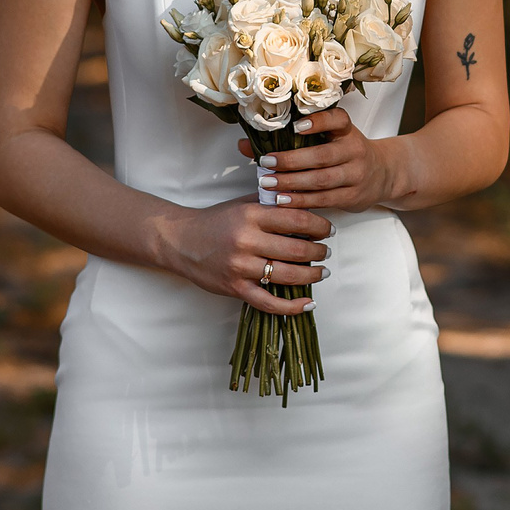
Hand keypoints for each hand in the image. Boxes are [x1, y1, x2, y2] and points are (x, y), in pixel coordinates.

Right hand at [152, 197, 332, 314]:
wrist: (181, 241)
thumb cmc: (216, 221)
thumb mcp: (244, 203)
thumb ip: (273, 203)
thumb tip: (309, 206)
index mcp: (251, 214)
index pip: (297, 219)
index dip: (320, 226)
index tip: (328, 230)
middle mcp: (247, 240)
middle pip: (297, 249)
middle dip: (319, 252)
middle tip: (326, 252)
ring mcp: (240, 267)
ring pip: (287, 275)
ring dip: (312, 275)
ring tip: (322, 271)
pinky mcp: (235, 288)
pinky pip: (268, 302)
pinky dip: (291, 307)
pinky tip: (308, 303)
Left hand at [238, 106, 401, 211]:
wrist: (383, 174)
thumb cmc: (345, 153)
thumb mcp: (327, 140)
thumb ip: (290, 141)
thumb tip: (244, 145)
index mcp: (347, 131)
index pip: (338, 120)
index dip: (318, 121)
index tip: (295, 126)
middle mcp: (355, 150)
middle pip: (322, 156)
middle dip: (290, 160)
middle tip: (265, 164)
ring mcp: (356, 174)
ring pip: (322, 180)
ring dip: (292, 183)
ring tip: (268, 184)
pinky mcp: (354, 196)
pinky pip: (325, 199)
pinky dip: (302, 201)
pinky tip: (283, 201)